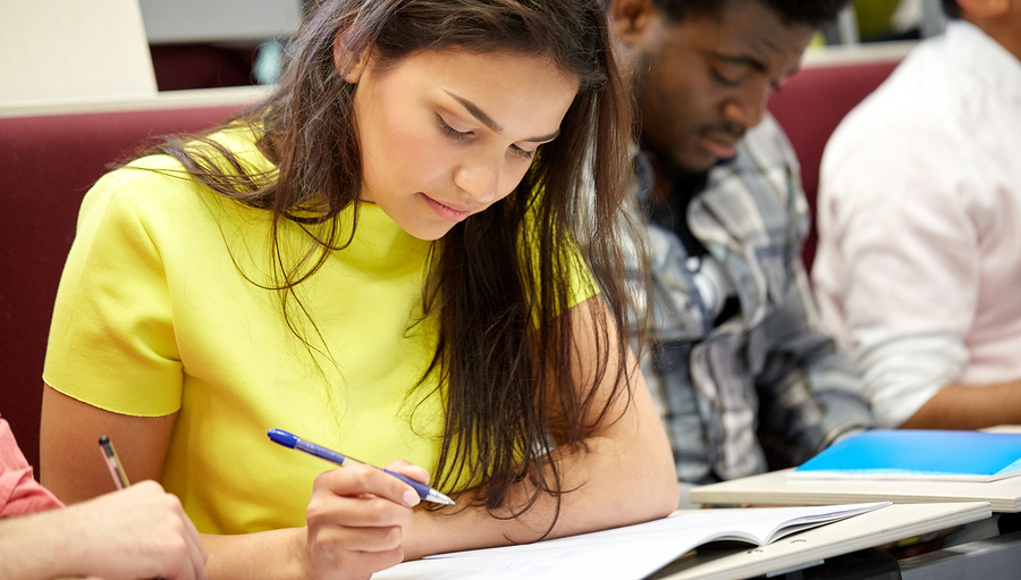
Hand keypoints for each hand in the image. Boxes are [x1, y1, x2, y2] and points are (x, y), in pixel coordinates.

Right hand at [59, 480, 205, 579]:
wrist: (69, 539)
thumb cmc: (84, 533)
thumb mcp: (123, 517)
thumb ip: (147, 526)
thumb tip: (158, 549)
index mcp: (157, 494)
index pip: (181, 527)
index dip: (177, 551)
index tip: (167, 566)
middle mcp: (171, 504)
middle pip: (193, 544)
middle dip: (184, 565)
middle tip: (169, 577)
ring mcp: (176, 526)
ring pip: (195, 562)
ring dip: (182, 575)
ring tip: (162, 579)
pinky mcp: (175, 550)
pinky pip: (188, 576)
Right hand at [303, 461, 427, 579]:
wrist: (318, 556)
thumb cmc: (347, 515)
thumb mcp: (364, 488)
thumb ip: (394, 473)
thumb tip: (420, 476)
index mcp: (327, 484)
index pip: (366, 476)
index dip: (396, 485)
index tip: (412, 495)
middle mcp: (322, 510)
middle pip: (380, 510)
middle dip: (403, 513)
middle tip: (403, 515)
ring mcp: (328, 539)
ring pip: (389, 535)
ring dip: (398, 533)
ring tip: (386, 531)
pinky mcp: (341, 565)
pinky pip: (388, 556)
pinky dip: (392, 552)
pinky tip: (377, 549)